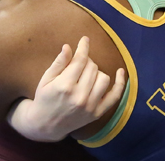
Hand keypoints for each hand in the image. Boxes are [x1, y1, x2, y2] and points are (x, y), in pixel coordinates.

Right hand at [8, 37, 125, 141]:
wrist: (46, 125)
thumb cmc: (44, 98)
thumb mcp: (46, 79)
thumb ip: (58, 63)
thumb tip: (68, 46)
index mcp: (65, 86)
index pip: (80, 60)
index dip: (83, 47)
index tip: (85, 39)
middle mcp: (79, 96)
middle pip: (92, 67)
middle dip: (86, 61)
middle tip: (78, 63)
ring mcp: (90, 106)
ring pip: (104, 78)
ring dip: (96, 71)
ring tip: (87, 73)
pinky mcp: (97, 113)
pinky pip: (115, 96)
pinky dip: (120, 83)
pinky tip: (120, 71)